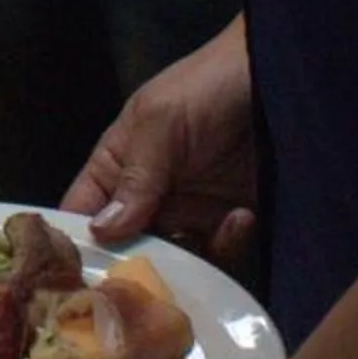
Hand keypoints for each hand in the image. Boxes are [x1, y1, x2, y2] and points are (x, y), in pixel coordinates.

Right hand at [63, 19, 256, 258]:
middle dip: (137, 268)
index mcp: (116, 167)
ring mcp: (190, 209)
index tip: (81, 280)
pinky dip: (228, 243)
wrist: (279, 78)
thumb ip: (134, 179)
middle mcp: (148, 196)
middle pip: (126, 249)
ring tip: (209, 236)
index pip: (82, 214)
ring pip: (174, 260)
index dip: (78, 247)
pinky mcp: (230, 220)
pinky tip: (241, 217)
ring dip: (189, 262)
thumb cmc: (205, 88)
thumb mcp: (159, 123)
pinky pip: (219, 252)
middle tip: (153, 280)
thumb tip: (101, 232)